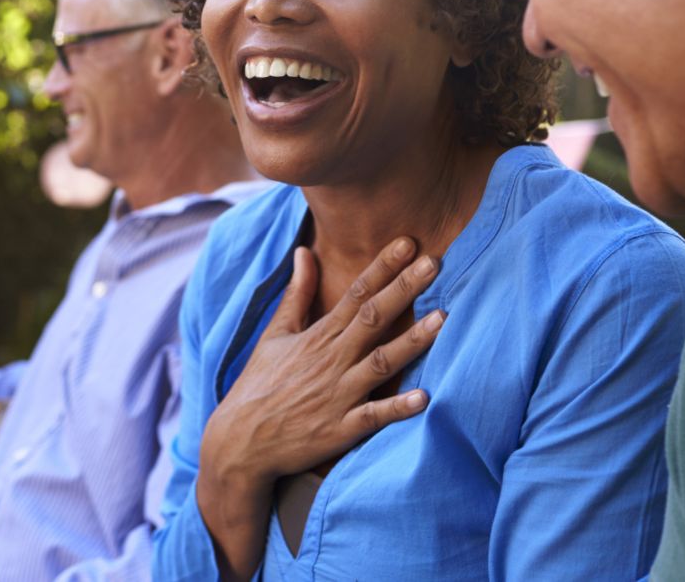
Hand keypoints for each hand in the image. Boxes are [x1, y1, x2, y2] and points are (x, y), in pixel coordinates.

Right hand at [202, 238, 445, 491]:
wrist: (241, 441)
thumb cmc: (259, 384)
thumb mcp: (275, 334)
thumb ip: (297, 293)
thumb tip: (304, 251)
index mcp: (317, 336)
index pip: (355, 294)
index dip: (382, 267)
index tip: (408, 243)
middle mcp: (331, 360)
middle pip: (373, 318)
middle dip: (404, 289)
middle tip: (435, 262)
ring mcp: (338, 395)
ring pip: (381, 363)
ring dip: (411, 341)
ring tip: (443, 320)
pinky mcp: (341, 429)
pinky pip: (374, 417)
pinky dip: (397, 408)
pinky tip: (423, 397)